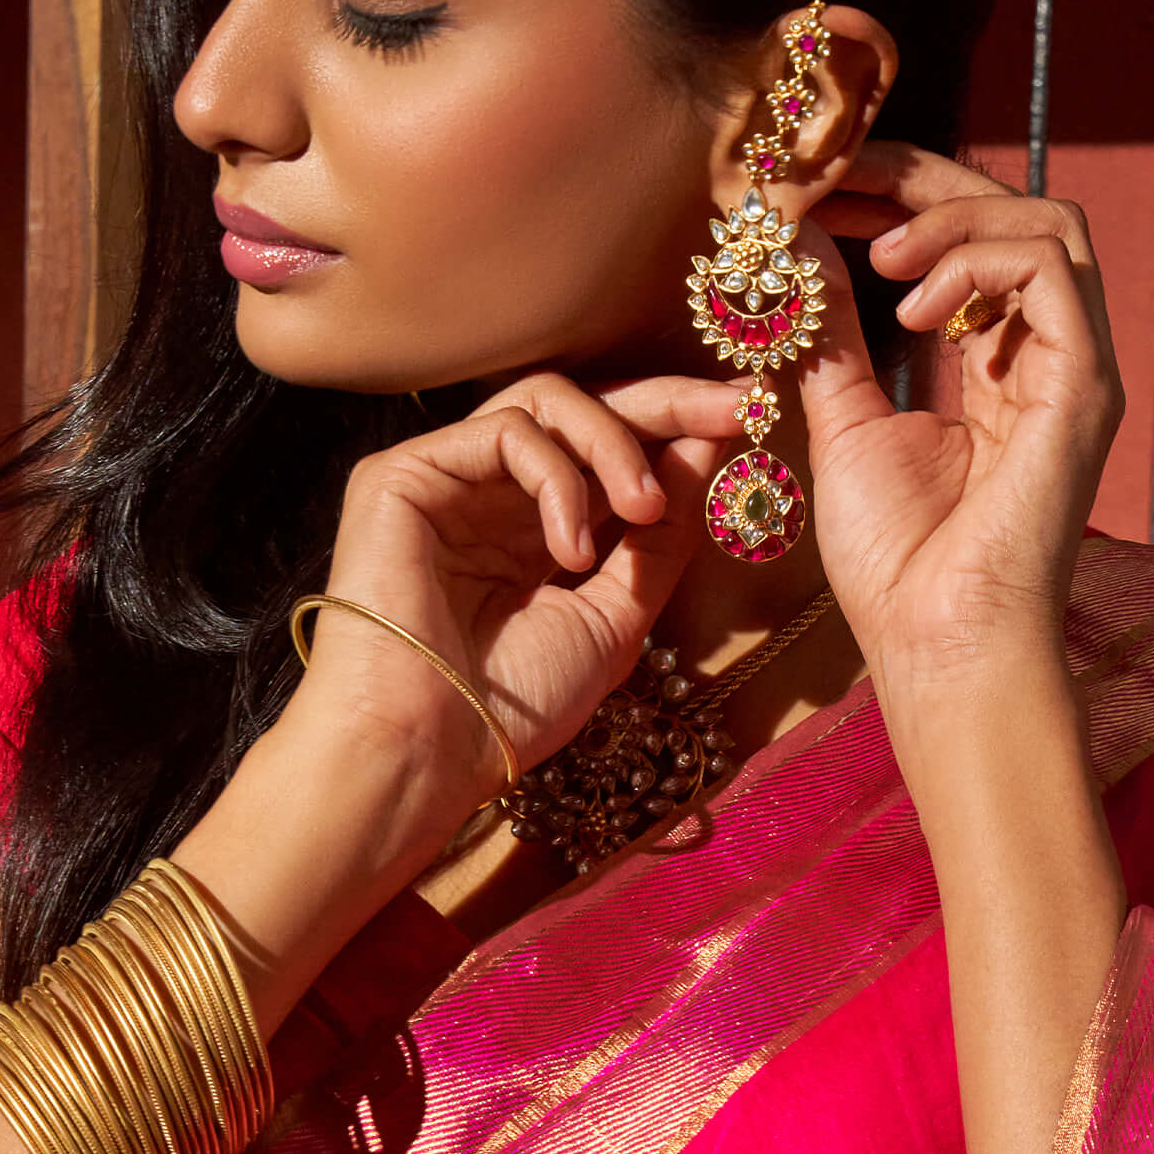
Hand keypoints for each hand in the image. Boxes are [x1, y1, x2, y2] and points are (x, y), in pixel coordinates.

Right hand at [289, 371, 740, 809]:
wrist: (432, 751)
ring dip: (616, 446)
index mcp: (535, 532)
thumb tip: (707, 449)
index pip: (612, 451)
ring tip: (643, 512)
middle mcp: (491, 495)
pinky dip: (558, 480)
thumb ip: (660, 537)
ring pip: (547, 402)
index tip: (750, 416)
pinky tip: (570, 550)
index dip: (680, 429)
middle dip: (668, 404)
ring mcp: (447, 479)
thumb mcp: (617, 619)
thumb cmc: (514, 707)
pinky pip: (507, 432)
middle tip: (733, 410)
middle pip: (585, 408)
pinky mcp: (403, 473)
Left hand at [802, 143, 1122, 712]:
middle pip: (1015, 213)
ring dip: (953, 214)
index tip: (821, 188)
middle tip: (838, 179)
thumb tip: (803, 241)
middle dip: (922, 179)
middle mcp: (1049, 360)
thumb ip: (832, 331)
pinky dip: (975, 260)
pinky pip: (1051, 265)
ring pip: (1048, 222)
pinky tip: (910, 306)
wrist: (939, 647)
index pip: (970, 243)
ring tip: (879, 260)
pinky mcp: (1087, 386)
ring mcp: (1076, 370)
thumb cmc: (897, 565)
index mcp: (1000, 369)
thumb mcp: (844, 422)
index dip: (900, 196)